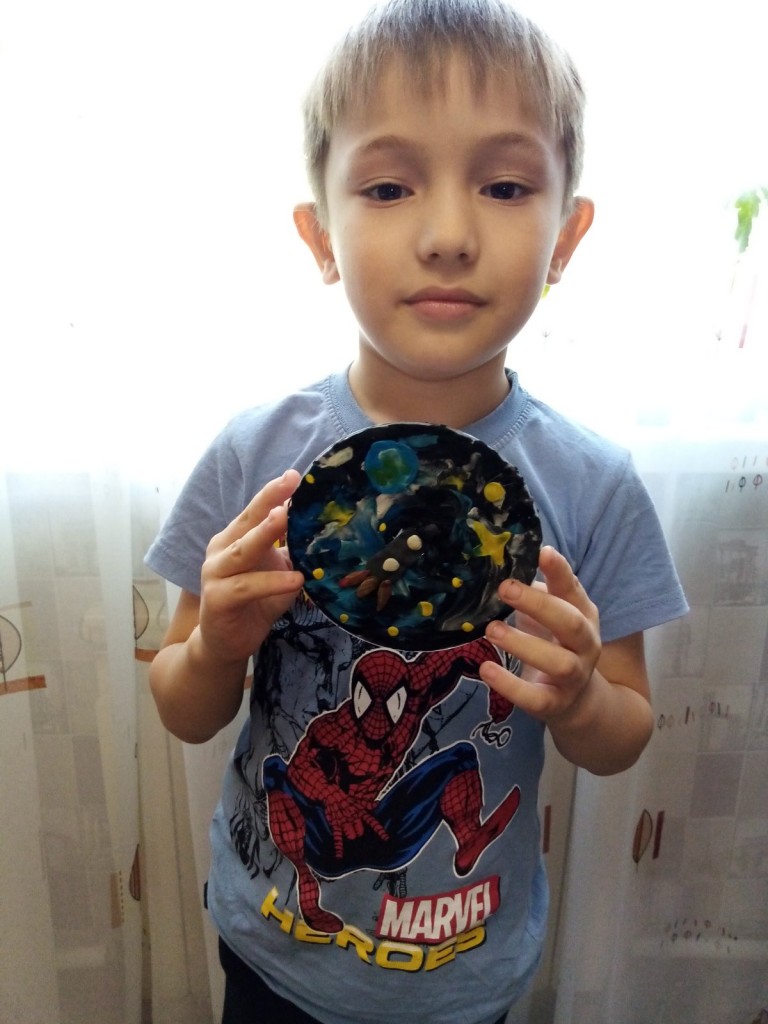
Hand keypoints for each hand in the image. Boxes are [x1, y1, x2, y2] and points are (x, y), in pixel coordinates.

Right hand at [197, 470, 304, 663]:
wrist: (228, 642)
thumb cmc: (256, 601)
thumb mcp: (277, 569)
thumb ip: (290, 548)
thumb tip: (322, 525)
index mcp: (235, 537)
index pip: (256, 509)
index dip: (273, 492)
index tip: (295, 475)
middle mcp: (222, 550)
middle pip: (247, 522)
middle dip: (269, 501)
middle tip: (290, 484)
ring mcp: (216, 573)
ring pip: (243, 550)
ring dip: (265, 534)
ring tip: (286, 519)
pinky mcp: (218, 599)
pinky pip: (247, 587)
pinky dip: (272, 582)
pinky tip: (295, 580)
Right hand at [322, 791, 389, 858]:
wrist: (332, 794)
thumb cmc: (346, 799)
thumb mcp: (358, 800)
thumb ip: (368, 804)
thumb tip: (377, 804)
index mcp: (361, 812)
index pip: (373, 823)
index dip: (380, 831)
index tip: (386, 839)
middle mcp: (354, 818)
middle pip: (360, 832)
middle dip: (358, 831)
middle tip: (354, 825)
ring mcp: (345, 822)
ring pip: (351, 836)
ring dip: (350, 834)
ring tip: (347, 827)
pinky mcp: (336, 825)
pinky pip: (338, 837)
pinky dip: (339, 847)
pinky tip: (339, 856)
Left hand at [479, 546, 600, 722]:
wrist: (578, 700)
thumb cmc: (555, 643)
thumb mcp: (552, 614)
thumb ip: (537, 591)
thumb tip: (503, 564)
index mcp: (583, 615)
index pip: (573, 590)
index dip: (560, 571)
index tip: (542, 553)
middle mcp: (585, 644)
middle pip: (570, 622)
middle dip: (538, 604)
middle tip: (504, 588)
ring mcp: (573, 676)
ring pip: (558, 661)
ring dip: (523, 644)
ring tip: (492, 630)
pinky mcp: (555, 704)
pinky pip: (536, 699)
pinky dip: (510, 686)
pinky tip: (486, 669)